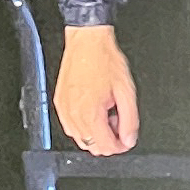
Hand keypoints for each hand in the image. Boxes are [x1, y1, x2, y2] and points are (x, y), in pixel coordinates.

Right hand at [54, 25, 140, 153]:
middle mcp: (73, 114)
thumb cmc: (104, 60)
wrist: (87, 42)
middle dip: (108, 139)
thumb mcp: (126, 91)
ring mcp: (63, 110)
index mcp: (90, 113)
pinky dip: (83, 126)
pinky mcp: (59, 104)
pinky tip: (93, 111)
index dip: (120, 145)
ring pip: (80, 139)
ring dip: (95, 133)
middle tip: (118, 121)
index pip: (106, 147)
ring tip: (106, 113)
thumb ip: (130, 120)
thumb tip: (129, 139)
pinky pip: (70, 127)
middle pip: (92, 146)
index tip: (126, 138)